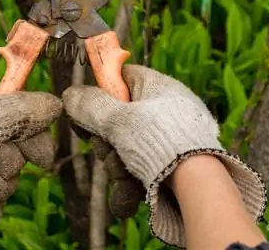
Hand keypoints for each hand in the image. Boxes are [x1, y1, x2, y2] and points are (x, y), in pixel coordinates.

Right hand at [63, 64, 265, 247]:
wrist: (199, 184)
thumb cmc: (158, 141)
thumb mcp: (116, 119)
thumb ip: (90, 106)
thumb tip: (69, 94)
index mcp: (157, 85)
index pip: (121, 77)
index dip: (99, 92)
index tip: (84, 111)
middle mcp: (166, 107)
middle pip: (120, 116)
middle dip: (106, 140)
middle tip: (105, 150)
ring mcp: (173, 135)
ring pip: (129, 145)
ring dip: (117, 162)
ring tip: (122, 173)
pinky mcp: (177, 160)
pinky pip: (145, 164)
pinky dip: (133, 178)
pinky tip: (130, 191)